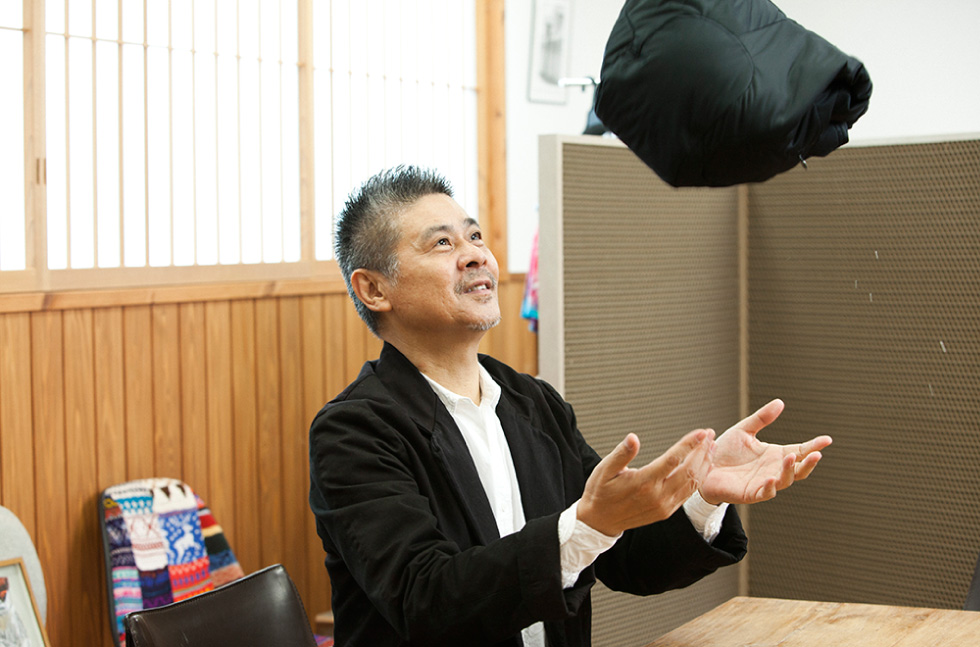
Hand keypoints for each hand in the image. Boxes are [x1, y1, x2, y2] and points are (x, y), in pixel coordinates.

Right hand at [578, 428, 715, 535]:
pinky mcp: (667, 512)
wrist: (600, 521)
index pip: (673, 459)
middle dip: (702, 451)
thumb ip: (621, 453)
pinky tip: (702, 467)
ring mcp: (664, 506)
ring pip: (693, 484)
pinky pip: (688, 494)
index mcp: (643, 483)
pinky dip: (699, 479)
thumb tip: (633, 438)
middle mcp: (657, 496)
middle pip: (689, 471)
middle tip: (710, 436)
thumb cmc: (600, 492)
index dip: (689, 444)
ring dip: (705, 465)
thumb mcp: (604, 470)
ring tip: (710, 448)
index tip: (701, 432)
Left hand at [698, 399, 831, 504]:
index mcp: (774, 455)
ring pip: (785, 481)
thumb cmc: (725, 451)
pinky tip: (771, 479)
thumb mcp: (744, 430)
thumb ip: (762, 419)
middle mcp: (773, 470)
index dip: (813, 446)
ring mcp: (764, 483)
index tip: (827, 439)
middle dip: (809, 463)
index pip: (800, 451)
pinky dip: (770, 487)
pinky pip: (764, 493)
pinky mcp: (750, 493)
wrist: (703, 466)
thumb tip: (780, 402)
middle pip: (799, 470)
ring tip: (790, 458)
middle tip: (816, 454)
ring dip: (789, 471)